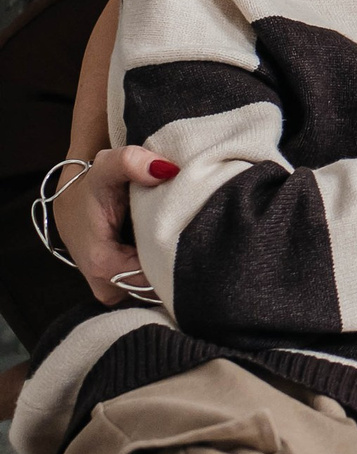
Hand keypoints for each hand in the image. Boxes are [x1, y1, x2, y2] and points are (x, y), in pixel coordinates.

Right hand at [52, 145, 175, 305]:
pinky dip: (159, 265)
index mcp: (103, 266)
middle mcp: (107, 288)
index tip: (187, 229)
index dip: (174, 253)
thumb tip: (164, 169)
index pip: (155, 275)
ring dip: (166, 262)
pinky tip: (164, 243)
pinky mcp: (120, 289)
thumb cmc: (91, 186)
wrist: (74, 203)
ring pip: (154, 286)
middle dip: (173, 259)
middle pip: (157, 284)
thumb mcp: (107, 167)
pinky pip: (149, 284)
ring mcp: (114, 291)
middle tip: (186, 230)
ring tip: (175, 234)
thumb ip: (130, 161)